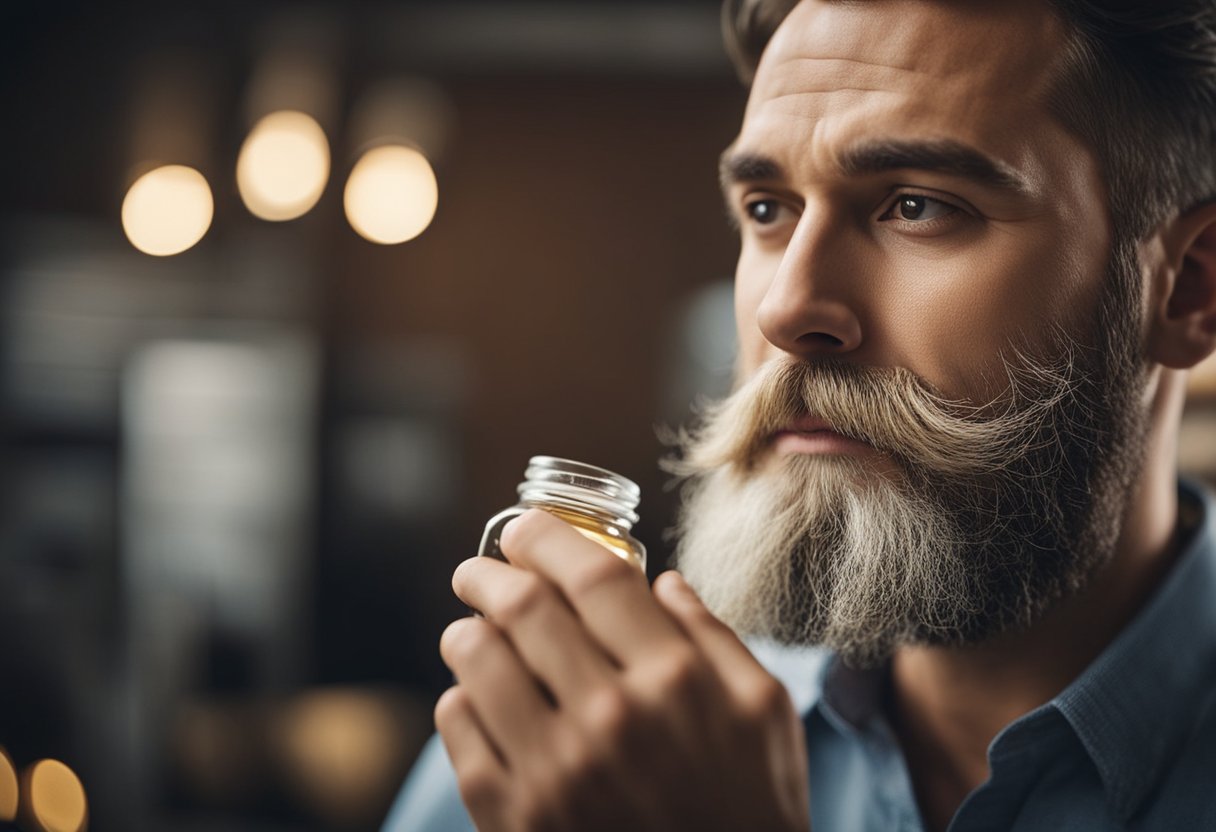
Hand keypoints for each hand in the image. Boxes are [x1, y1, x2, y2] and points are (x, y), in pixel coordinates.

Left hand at [435, 508, 810, 831]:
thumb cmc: (751, 808)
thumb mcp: (763, 711)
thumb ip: (713, 636)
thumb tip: (662, 582)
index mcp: (676, 679)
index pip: (593, 576)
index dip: (546, 537)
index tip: (524, 528)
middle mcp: (612, 718)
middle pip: (523, 608)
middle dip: (487, 574)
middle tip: (477, 571)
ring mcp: (558, 772)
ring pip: (477, 662)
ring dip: (465, 632)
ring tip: (471, 631)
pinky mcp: (516, 818)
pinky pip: (459, 731)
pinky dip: (459, 699)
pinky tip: (475, 698)